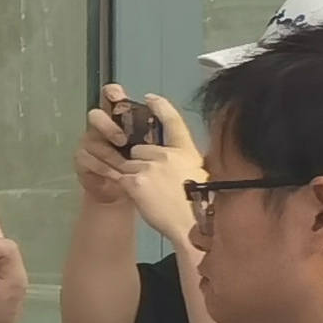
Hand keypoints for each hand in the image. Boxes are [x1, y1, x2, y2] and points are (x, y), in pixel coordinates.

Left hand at [79, 84, 201, 232]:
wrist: (192, 224)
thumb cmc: (201, 205)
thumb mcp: (201, 175)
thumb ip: (186, 162)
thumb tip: (177, 161)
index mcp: (186, 151)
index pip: (173, 122)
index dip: (160, 107)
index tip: (149, 97)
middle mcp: (167, 154)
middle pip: (140, 150)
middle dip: (140, 163)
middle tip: (152, 183)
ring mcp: (149, 166)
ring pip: (128, 165)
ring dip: (132, 177)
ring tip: (149, 194)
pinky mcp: (135, 180)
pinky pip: (121, 179)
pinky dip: (125, 188)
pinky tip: (138, 198)